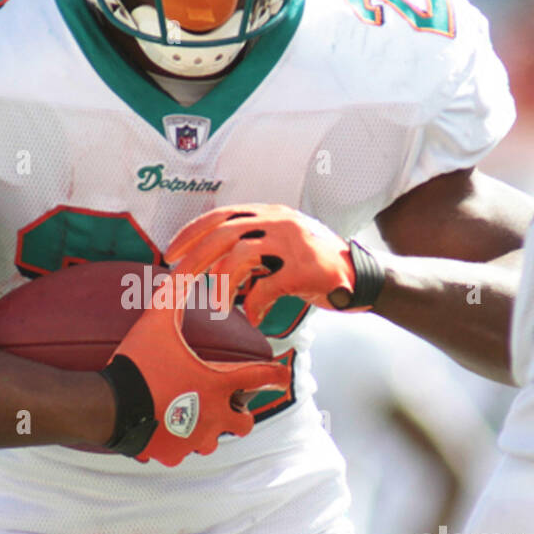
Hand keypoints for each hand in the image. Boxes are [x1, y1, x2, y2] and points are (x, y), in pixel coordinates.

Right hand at [101, 266, 287, 466]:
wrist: (108, 406)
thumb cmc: (137, 362)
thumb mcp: (157, 320)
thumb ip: (176, 290)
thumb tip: (189, 261)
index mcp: (218, 384)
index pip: (263, 378)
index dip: (276, 374)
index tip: (281, 373)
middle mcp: (214, 416)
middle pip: (244, 422)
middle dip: (238, 413)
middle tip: (222, 401)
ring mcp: (194, 440)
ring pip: (214, 441)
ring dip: (207, 429)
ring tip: (188, 416)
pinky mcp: (173, 455)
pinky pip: (183, 453)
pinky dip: (177, 444)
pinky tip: (163, 429)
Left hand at [165, 204, 368, 322]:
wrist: (362, 279)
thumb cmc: (317, 266)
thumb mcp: (283, 246)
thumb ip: (254, 246)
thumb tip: (213, 261)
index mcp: (271, 214)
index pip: (222, 215)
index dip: (192, 232)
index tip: (172, 252)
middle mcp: (280, 222)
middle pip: (224, 233)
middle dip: (195, 257)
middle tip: (177, 279)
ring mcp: (294, 244)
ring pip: (240, 256)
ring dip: (222, 284)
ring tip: (219, 305)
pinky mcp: (306, 270)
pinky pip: (266, 287)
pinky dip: (254, 306)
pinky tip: (254, 319)